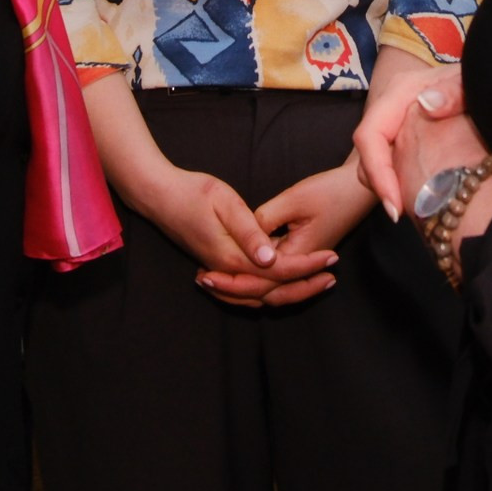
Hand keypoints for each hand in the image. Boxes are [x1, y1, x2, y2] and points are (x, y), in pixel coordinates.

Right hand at [123, 164, 322, 299]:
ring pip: (259, 297)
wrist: (158, 197)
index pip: (278, 271)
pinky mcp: (218, 268)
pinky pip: (247, 293)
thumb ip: (249, 232)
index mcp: (232, 257)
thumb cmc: (193, 193)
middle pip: (272, 293)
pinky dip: (269, 292)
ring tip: (317, 281)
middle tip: (332, 275)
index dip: (308, 266)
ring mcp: (220, 273)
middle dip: (305, 286)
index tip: (332, 257)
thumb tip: (271, 258)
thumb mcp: (225, 203)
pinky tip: (284, 283)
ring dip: (290, 292)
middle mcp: (226, 272)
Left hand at [196, 160, 371, 306]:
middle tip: (200, 281)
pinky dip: (255, 278)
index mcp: (296, 255)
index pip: (258, 280)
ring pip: (270, 288)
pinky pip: (276, 276)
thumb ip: (264, 219)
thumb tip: (241, 236)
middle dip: (231, 290)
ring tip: (212, 281)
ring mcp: (302, 260)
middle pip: (262, 291)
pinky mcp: (302, 253)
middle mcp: (299, 263)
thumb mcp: (295, 199)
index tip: (204, 275)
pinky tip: (238, 270)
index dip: (229, 280)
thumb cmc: (331, 191)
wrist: (361, 188)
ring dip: (242, 288)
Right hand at [354, 60, 464, 219]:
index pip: (370, 135)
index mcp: (400, 91)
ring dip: (386, 185)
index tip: (395, 203)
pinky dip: (396, 180)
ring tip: (408, 208)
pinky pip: (389, 160)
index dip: (377, 171)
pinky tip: (414, 195)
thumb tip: (426, 104)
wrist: (485, 80)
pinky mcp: (402, 134)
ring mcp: (396, 120)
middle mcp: (391, 106)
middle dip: (380, 184)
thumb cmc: (476, 82)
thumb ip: (454, 91)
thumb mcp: (469, 82)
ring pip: (374, 159)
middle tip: (401, 213)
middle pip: (368, 151)